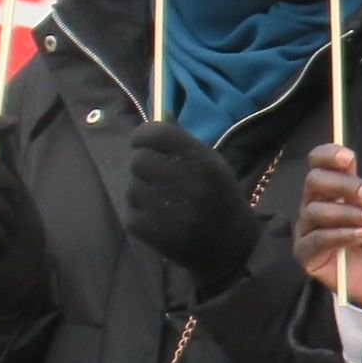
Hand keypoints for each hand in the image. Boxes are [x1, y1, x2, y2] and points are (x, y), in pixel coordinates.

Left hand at [123, 123, 260, 289]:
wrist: (231, 249)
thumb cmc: (221, 200)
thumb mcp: (213, 165)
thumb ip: (184, 141)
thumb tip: (160, 113)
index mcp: (202, 161)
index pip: (155, 133)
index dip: (144, 136)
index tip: (147, 144)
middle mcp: (184, 182)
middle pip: (137, 160)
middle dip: (144, 168)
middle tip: (159, 178)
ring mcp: (166, 208)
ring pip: (131, 187)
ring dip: (142, 193)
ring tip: (164, 203)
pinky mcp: (150, 231)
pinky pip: (130, 212)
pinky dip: (140, 215)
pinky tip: (161, 220)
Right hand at [291, 145, 361, 310]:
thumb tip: (352, 178)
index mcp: (335, 189)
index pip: (319, 163)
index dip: (328, 155)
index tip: (348, 158)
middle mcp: (316, 204)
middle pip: (313, 181)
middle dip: (343, 185)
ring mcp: (309, 229)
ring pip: (315, 210)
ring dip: (348, 213)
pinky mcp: (307, 254)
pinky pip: (316, 239)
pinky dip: (341, 235)